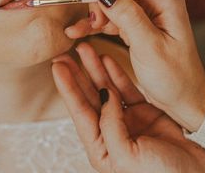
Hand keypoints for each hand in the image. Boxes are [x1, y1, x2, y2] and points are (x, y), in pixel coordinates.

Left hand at [52, 42, 204, 172]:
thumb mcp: (127, 156)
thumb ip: (111, 125)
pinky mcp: (146, 113)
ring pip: (107, 90)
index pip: (80, 114)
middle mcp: (112, 135)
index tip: (57, 67)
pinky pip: (127, 89)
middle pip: (89, 99)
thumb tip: (103, 95)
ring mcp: (129, 122)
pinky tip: (107, 58)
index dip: (68, 89)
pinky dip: (117, 73)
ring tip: (85, 48)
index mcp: (102, 150)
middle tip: (63, 53)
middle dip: (76, 75)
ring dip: (95, 69)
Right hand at [65, 0, 204, 131]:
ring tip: (84, 29)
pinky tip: (78, 32)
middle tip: (96, 19)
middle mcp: (156, 0)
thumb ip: (129, 17)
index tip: (109, 1)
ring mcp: (143, 12)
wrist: (182, 100)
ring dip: (95, 10)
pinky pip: (108, 14)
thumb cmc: (175, 77)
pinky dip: (93, 22)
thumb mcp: (150, 48)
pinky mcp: (133, 25)